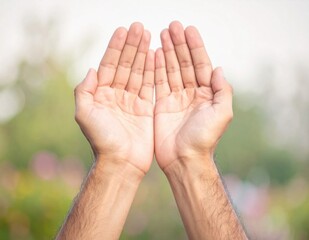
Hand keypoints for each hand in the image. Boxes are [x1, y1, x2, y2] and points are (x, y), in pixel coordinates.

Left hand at [74, 23, 154, 172]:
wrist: (121, 162)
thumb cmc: (102, 140)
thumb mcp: (84, 114)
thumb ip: (84, 91)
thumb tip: (92, 70)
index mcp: (101, 94)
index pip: (110, 65)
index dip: (116, 48)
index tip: (123, 31)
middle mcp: (116, 95)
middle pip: (125, 65)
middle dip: (132, 46)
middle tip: (140, 27)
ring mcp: (132, 101)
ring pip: (138, 72)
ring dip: (143, 54)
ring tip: (149, 36)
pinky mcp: (145, 108)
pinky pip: (149, 85)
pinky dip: (153, 71)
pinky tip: (155, 56)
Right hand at [154, 21, 232, 169]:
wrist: (184, 160)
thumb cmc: (204, 139)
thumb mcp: (222, 114)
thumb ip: (223, 91)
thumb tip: (218, 68)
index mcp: (207, 94)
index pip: (200, 64)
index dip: (195, 47)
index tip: (188, 30)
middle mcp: (192, 93)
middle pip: (184, 63)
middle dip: (179, 44)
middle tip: (171, 26)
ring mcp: (176, 98)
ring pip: (171, 70)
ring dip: (167, 52)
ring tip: (161, 34)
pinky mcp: (162, 105)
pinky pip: (159, 82)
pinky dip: (156, 68)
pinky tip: (154, 54)